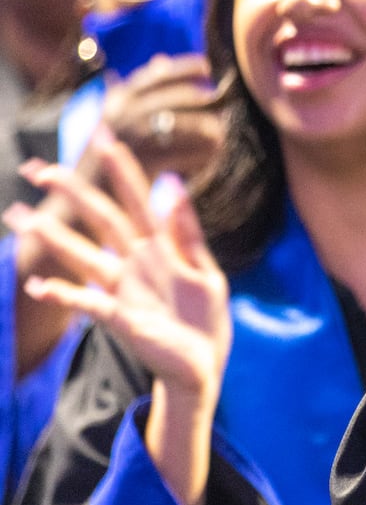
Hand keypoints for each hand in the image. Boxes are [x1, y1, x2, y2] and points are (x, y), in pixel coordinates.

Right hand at [14, 130, 229, 504]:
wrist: (203, 365)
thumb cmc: (205, 319)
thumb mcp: (206, 273)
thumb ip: (188, 234)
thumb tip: (176, 187)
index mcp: (162, 249)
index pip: (138, 201)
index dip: (123, 171)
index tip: (104, 139)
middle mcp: (135, 263)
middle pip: (101, 220)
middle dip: (74, 195)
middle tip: (38, 170)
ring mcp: (123, 288)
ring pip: (82, 255)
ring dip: (53, 236)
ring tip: (20, 216)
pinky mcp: (119, 317)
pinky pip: (86, 302)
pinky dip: (63, 294)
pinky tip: (38, 286)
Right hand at [100, 53, 225, 181]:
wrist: (88, 192)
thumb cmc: (108, 152)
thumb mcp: (117, 114)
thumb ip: (138, 90)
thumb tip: (161, 59)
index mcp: (119, 100)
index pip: (155, 75)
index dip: (182, 68)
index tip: (205, 66)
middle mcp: (123, 113)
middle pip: (175, 97)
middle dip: (201, 98)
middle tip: (219, 103)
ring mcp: (132, 137)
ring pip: (185, 126)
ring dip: (207, 131)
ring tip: (218, 138)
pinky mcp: (144, 162)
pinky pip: (185, 155)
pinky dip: (200, 157)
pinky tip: (209, 159)